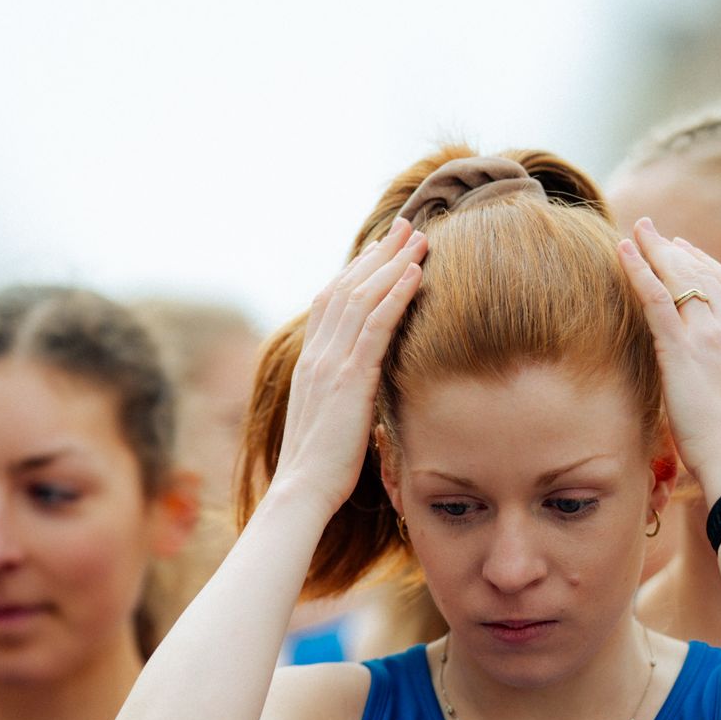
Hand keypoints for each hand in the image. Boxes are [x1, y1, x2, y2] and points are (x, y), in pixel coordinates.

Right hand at [275, 217, 426, 518]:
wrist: (301, 492)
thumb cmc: (319, 470)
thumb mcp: (331, 422)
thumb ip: (343, 397)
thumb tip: (363, 393)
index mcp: (310, 363)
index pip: (333, 301)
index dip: (358, 271)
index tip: (382, 249)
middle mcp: (317, 355)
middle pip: (348, 288)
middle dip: (379, 255)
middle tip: (406, 227)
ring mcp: (330, 365)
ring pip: (362, 298)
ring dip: (393, 265)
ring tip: (419, 239)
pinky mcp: (348, 381)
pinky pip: (374, 327)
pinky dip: (395, 297)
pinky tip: (415, 275)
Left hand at [618, 218, 720, 504]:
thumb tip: (711, 383)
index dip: (703, 265)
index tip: (685, 251)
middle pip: (704, 274)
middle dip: (676, 250)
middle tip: (653, 231)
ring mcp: (710, 334)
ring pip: (680, 279)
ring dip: (655, 250)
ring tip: (636, 232)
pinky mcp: (682, 348)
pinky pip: (656, 297)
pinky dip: (638, 270)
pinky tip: (622, 251)